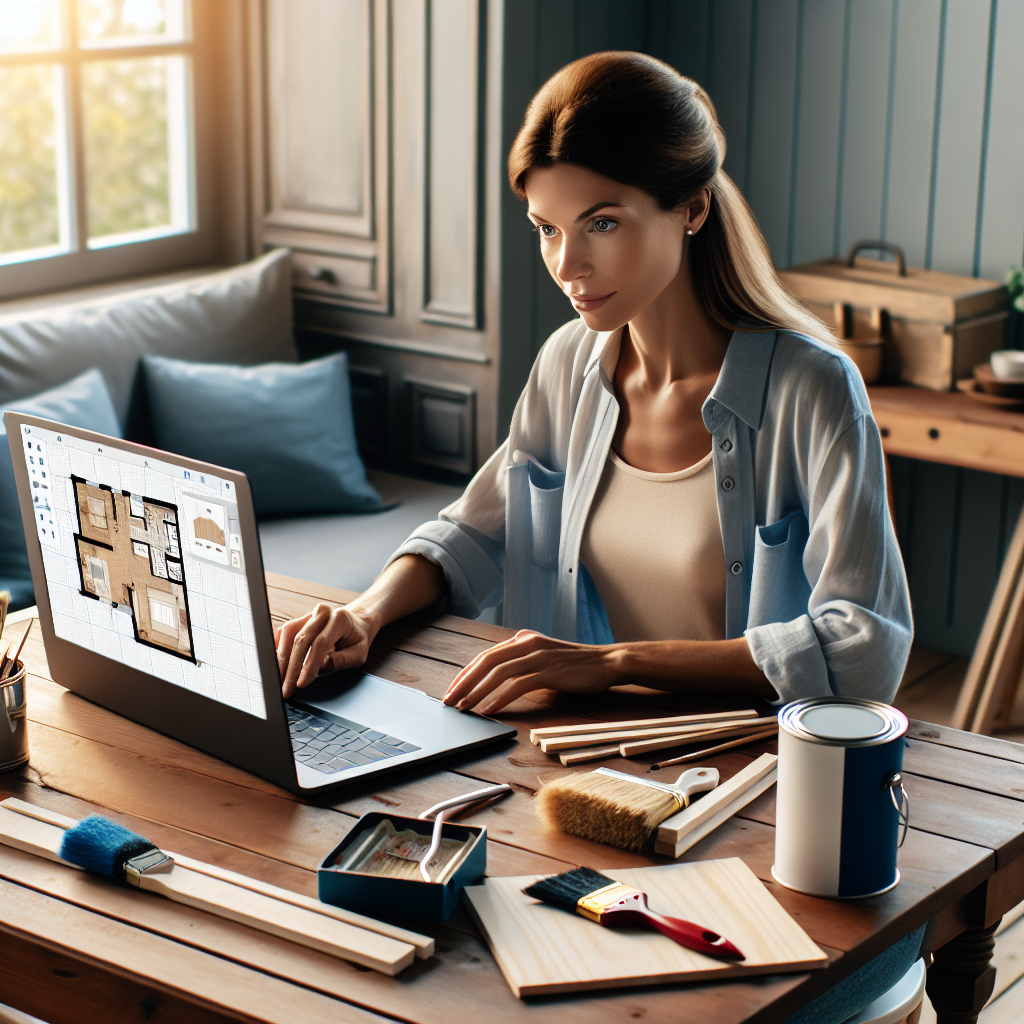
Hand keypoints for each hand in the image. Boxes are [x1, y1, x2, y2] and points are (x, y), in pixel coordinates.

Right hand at [275, 602, 377, 697]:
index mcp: (340, 619)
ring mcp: (309, 614)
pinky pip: (284, 632)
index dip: (308, 665)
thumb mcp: (359, 653)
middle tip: (286, 688)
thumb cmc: (357, 639)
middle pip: (301, 640)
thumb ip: (343, 660)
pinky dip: (279, 648)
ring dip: (282, 658)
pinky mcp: (300, 620)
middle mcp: (322, 612)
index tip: (301, 683)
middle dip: (291, 667)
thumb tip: (322, 665)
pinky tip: (278, 663)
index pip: (320, 644)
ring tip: (279, 679)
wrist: (356, 623)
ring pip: (289, 634)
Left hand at [442, 630, 617, 713]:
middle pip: (486, 661)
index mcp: (523, 639)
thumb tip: (496, 679)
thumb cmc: (576, 665)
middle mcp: (527, 643)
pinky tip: (489, 710)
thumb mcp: (544, 657)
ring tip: (464, 708)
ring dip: (477, 692)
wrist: (608, 662)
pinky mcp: (549, 671)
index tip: (452, 690)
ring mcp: (538, 656)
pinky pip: (518, 685)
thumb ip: (523, 662)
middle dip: (464, 682)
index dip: (466, 673)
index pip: (486, 656)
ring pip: (498, 673)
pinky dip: (500, 698)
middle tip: (449, 700)